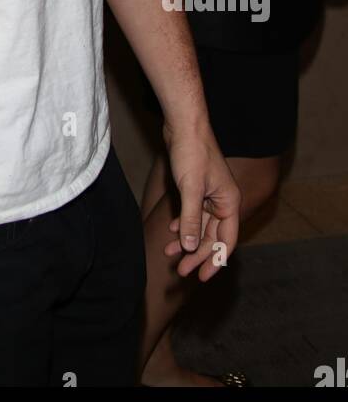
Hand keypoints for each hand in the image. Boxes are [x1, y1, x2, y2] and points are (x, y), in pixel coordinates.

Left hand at [161, 122, 240, 281]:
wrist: (183, 124)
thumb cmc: (192, 152)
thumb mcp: (190, 189)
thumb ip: (192, 219)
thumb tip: (192, 248)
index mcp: (229, 202)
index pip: (227, 241)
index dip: (216, 260)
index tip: (202, 277)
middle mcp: (223, 200)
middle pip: (213, 236)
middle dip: (197, 254)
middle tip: (181, 271)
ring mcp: (210, 194)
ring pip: (201, 225)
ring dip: (188, 240)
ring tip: (170, 253)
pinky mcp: (197, 187)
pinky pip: (193, 212)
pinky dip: (184, 223)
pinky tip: (171, 231)